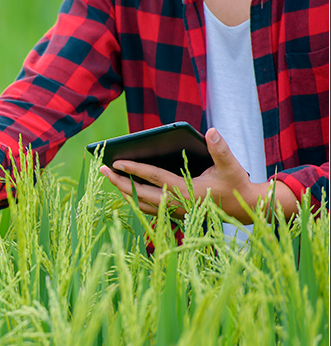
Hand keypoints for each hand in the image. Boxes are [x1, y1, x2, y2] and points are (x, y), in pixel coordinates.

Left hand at [98, 127, 297, 223]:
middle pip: (140, 194)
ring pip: (141, 204)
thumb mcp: (231, 166)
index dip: (134, 170)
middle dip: (119, 182)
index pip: (153, 178)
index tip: (115, 162)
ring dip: (124, 191)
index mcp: (186, 191)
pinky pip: (148, 208)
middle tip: (102, 170)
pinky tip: (125, 188)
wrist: (245, 209)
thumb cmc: (236, 184)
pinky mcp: (174, 214)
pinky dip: (134, 198)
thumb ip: (220, 149)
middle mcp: (176, 204)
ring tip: (109, 178)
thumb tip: (211, 131)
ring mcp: (173, 212)